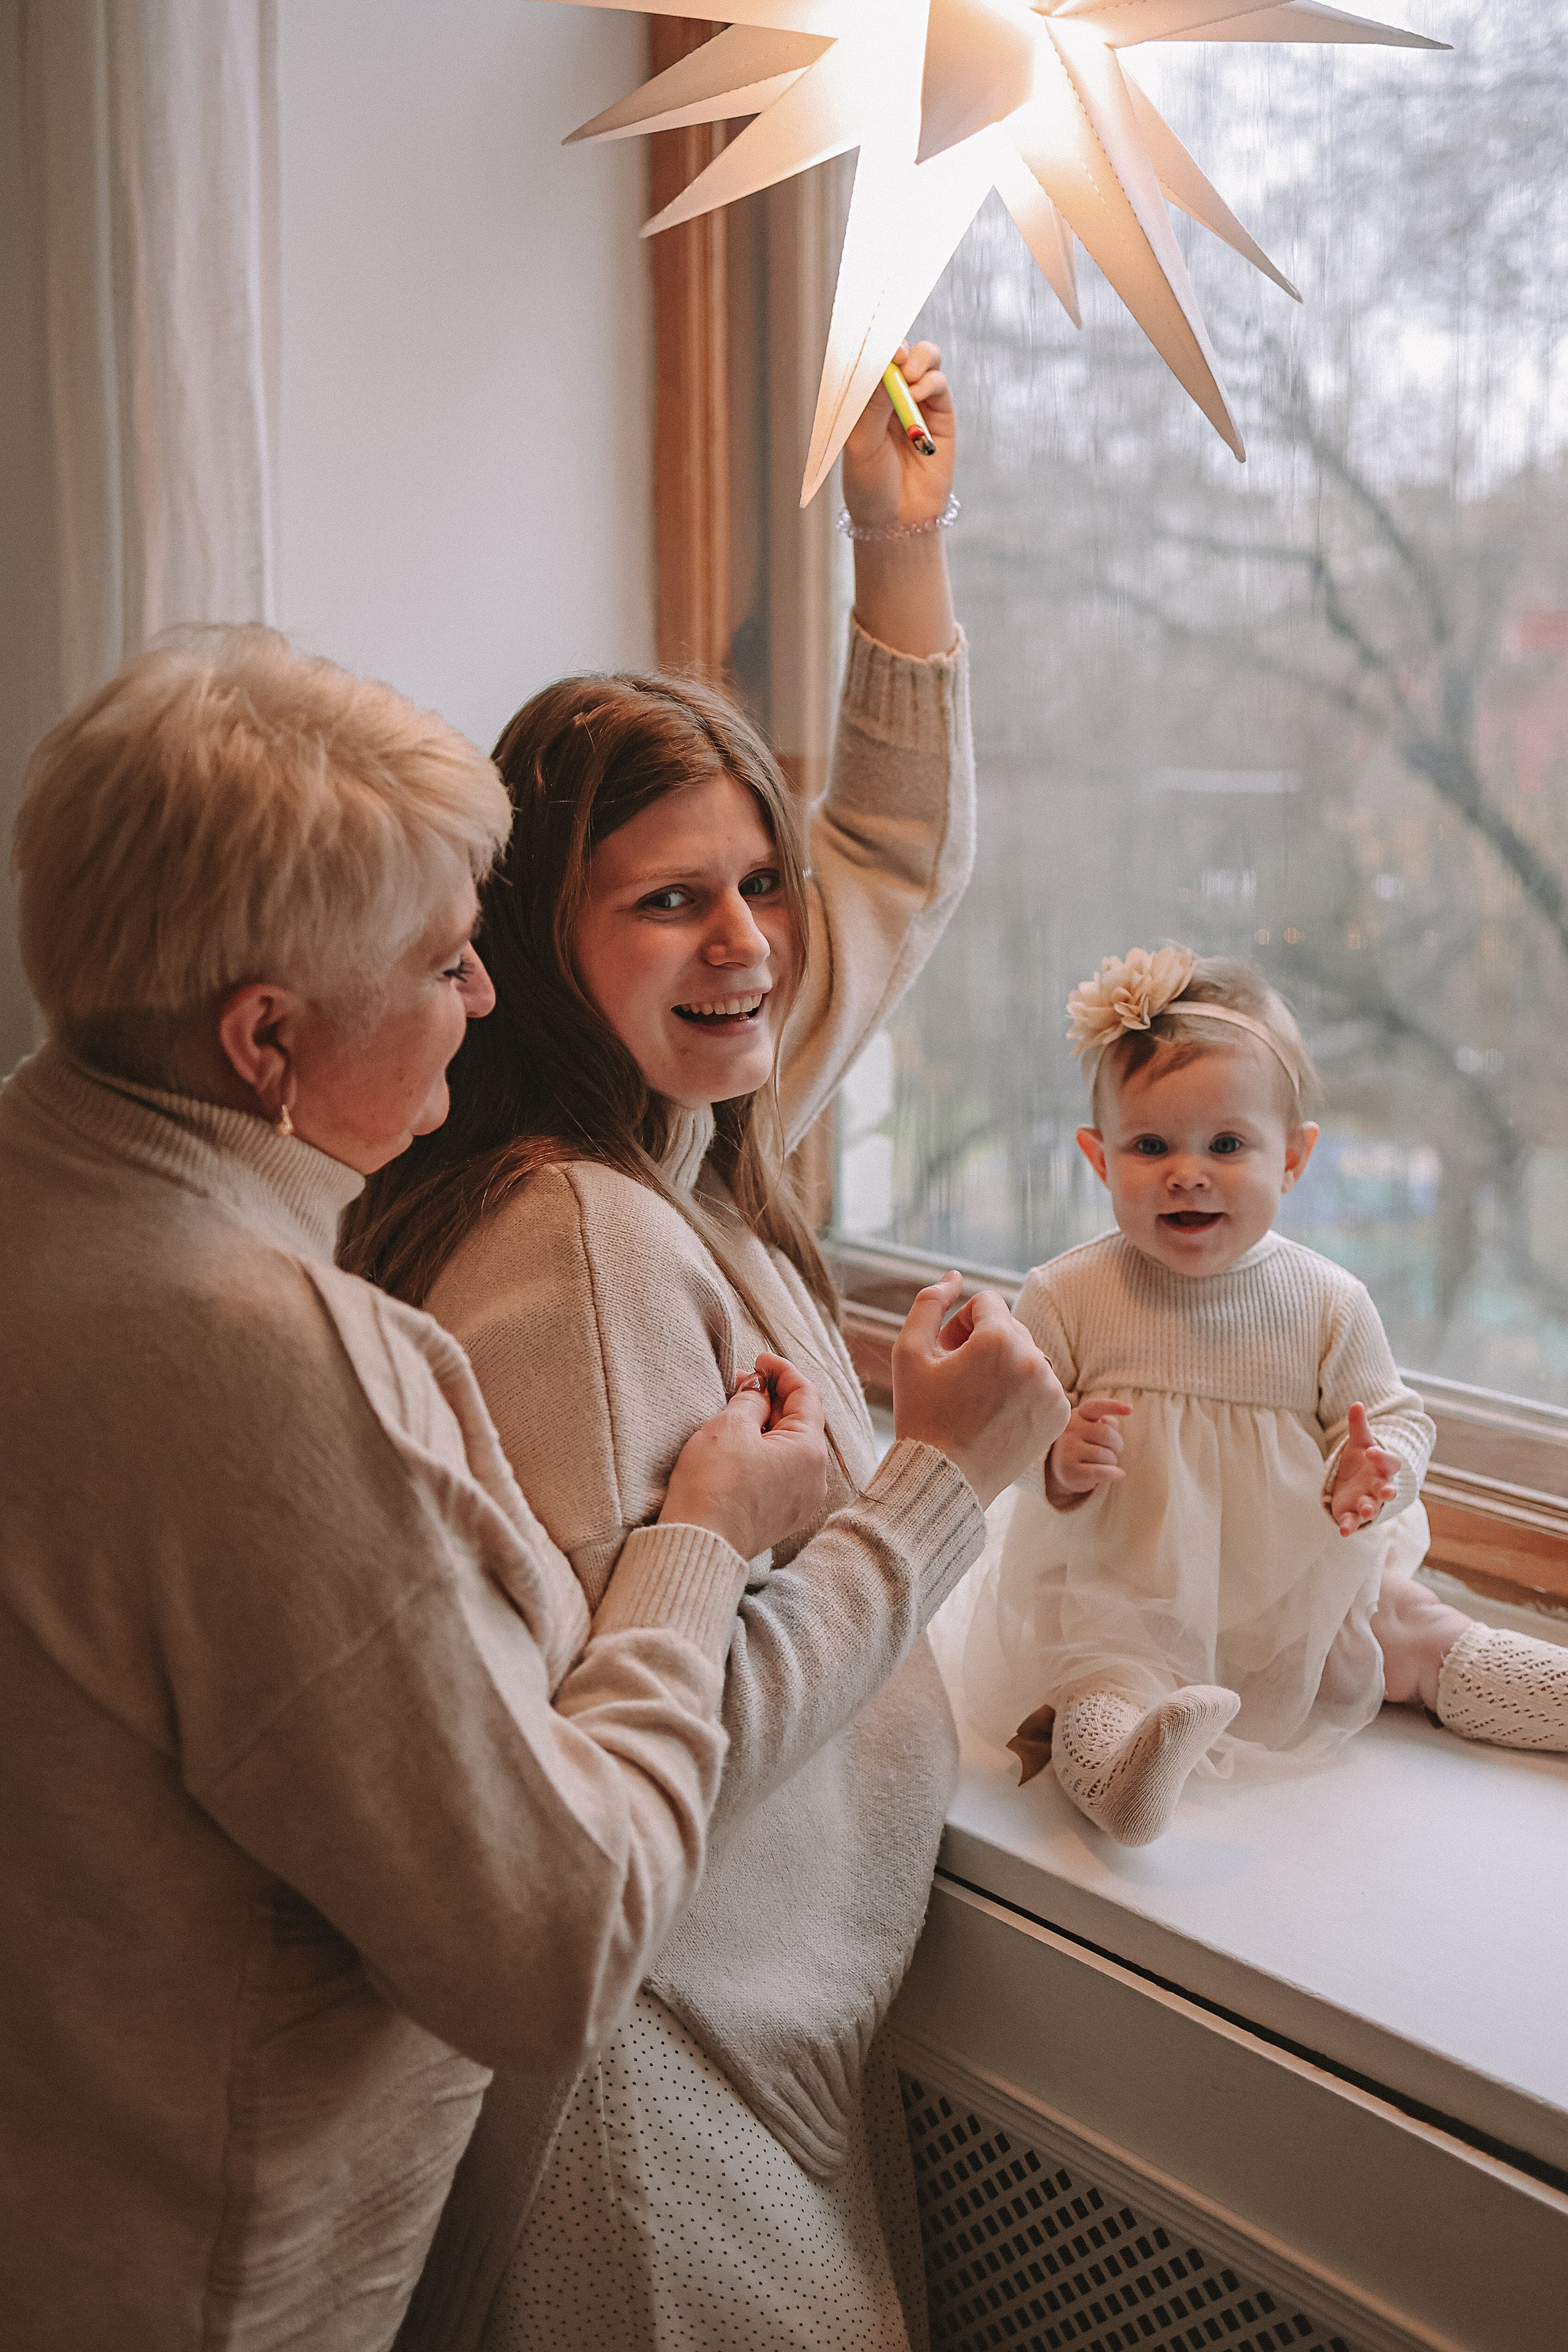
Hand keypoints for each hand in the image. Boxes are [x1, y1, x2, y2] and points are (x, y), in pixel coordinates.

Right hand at [661, 1354, 828, 1560]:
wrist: (699, 1545)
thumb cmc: (713, 1486)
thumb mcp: (729, 1428)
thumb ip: (750, 1400)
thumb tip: (759, 1387)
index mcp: (810, 1450)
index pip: (806, 1394)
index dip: (781, 1370)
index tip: (758, 1358)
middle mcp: (815, 1476)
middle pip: (801, 1420)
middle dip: (772, 1396)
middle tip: (740, 1380)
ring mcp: (801, 1498)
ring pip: (790, 1446)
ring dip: (767, 1422)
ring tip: (736, 1408)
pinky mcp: (783, 1514)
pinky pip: (783, 1469)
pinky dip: (766, 1449)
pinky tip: (741, 1441)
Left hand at [841, 341, 958, 658]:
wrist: (896, 520)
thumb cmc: (869, 483)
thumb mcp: (861, 442)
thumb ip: (873, 402)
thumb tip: (887, 362)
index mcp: (864, 397)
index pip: (869, 355)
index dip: (874, 339)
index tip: (874, 334)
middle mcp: (890, 393)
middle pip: (900, 350)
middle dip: (899, 344)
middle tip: (895, 355)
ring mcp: (917, 402)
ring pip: (925, 359)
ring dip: (919, 358)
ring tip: (909, 375)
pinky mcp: (941, 416)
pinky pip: (939, 384)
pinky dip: (931, 381)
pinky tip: (920, 392)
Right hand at [891, 1272, 1069, 1509]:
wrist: (945, 1479)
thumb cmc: (921, 1414)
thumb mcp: (909, 1352)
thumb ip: (929, 1303)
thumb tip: (955, 1276)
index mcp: (998, 1339)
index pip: (987, 1301)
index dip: (961, 1324)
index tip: (947, 1355)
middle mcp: (1034, 1358)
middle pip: (1010, 1326)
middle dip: (983, 1343)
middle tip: (958, 1378)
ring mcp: (1052, 1387)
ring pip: (1027, 1354)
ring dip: (1004, 1365)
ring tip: (977, 1397)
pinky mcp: (1060, 1412)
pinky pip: (1042, 1381)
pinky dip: (1022, 1390)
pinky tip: (997, 1413)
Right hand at [1047, 1397, 1132, 1499]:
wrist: (1064, 1469)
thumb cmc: (1085, 1445)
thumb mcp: (1093, 1430)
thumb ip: (1107, 1422)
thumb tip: (1122, 1413)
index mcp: (1077, 1415)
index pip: (1095, 1407)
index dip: (1112, 1406)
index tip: (1129, 1409)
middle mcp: (1069, 1430)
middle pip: (1106, 1433)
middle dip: (1117, 1444)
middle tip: (1115, 1450)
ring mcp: (1066, 1450)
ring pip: (1104, 1454)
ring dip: (1113, 1461)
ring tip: (1106, 1462)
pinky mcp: (1069, 1470)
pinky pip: (1101, 1471)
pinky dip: (1114, 1473)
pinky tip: (1119, 1474)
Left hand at [1328, 1402, 1400, 1535]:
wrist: (1355, 1484)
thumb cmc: (1362, 1463)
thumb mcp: (1359, 1443)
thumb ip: (1359, 1426)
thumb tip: (1356, 1403)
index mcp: (1382, 1467)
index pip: (1389, 1462)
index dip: (1382, 1458)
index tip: (1372, 1452)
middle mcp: (1378, 1486)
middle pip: (1387, 1489)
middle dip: (1387, 1490)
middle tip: (1388, 1491)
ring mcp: (1367, 1501)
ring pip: (1372, 1507)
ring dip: (1370, 1509)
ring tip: (1366, 1510)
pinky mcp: (1353, 1514)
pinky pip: (1353, 1522)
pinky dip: (1349, 1526)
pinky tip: (1343, 1531)